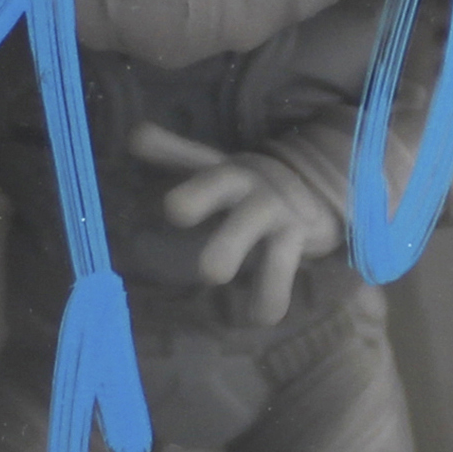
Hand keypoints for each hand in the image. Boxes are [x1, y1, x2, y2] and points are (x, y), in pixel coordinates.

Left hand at [129, 124, 339, 322]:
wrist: (317, 187)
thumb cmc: (248, 184)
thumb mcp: (214, 167)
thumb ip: (174, 153)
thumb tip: (135, 135)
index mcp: (223, 170)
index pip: (191, 156)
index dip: (165, 147)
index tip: (138, 138)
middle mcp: (246, 185)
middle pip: (221, 183)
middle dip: (199, 193)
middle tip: (173, 209)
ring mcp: (273, 210)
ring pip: (251, 225)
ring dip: (235, 247)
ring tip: (212, 276)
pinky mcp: (296, 237)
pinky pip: (283, 266)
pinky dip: (273, 292)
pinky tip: (262, 316)